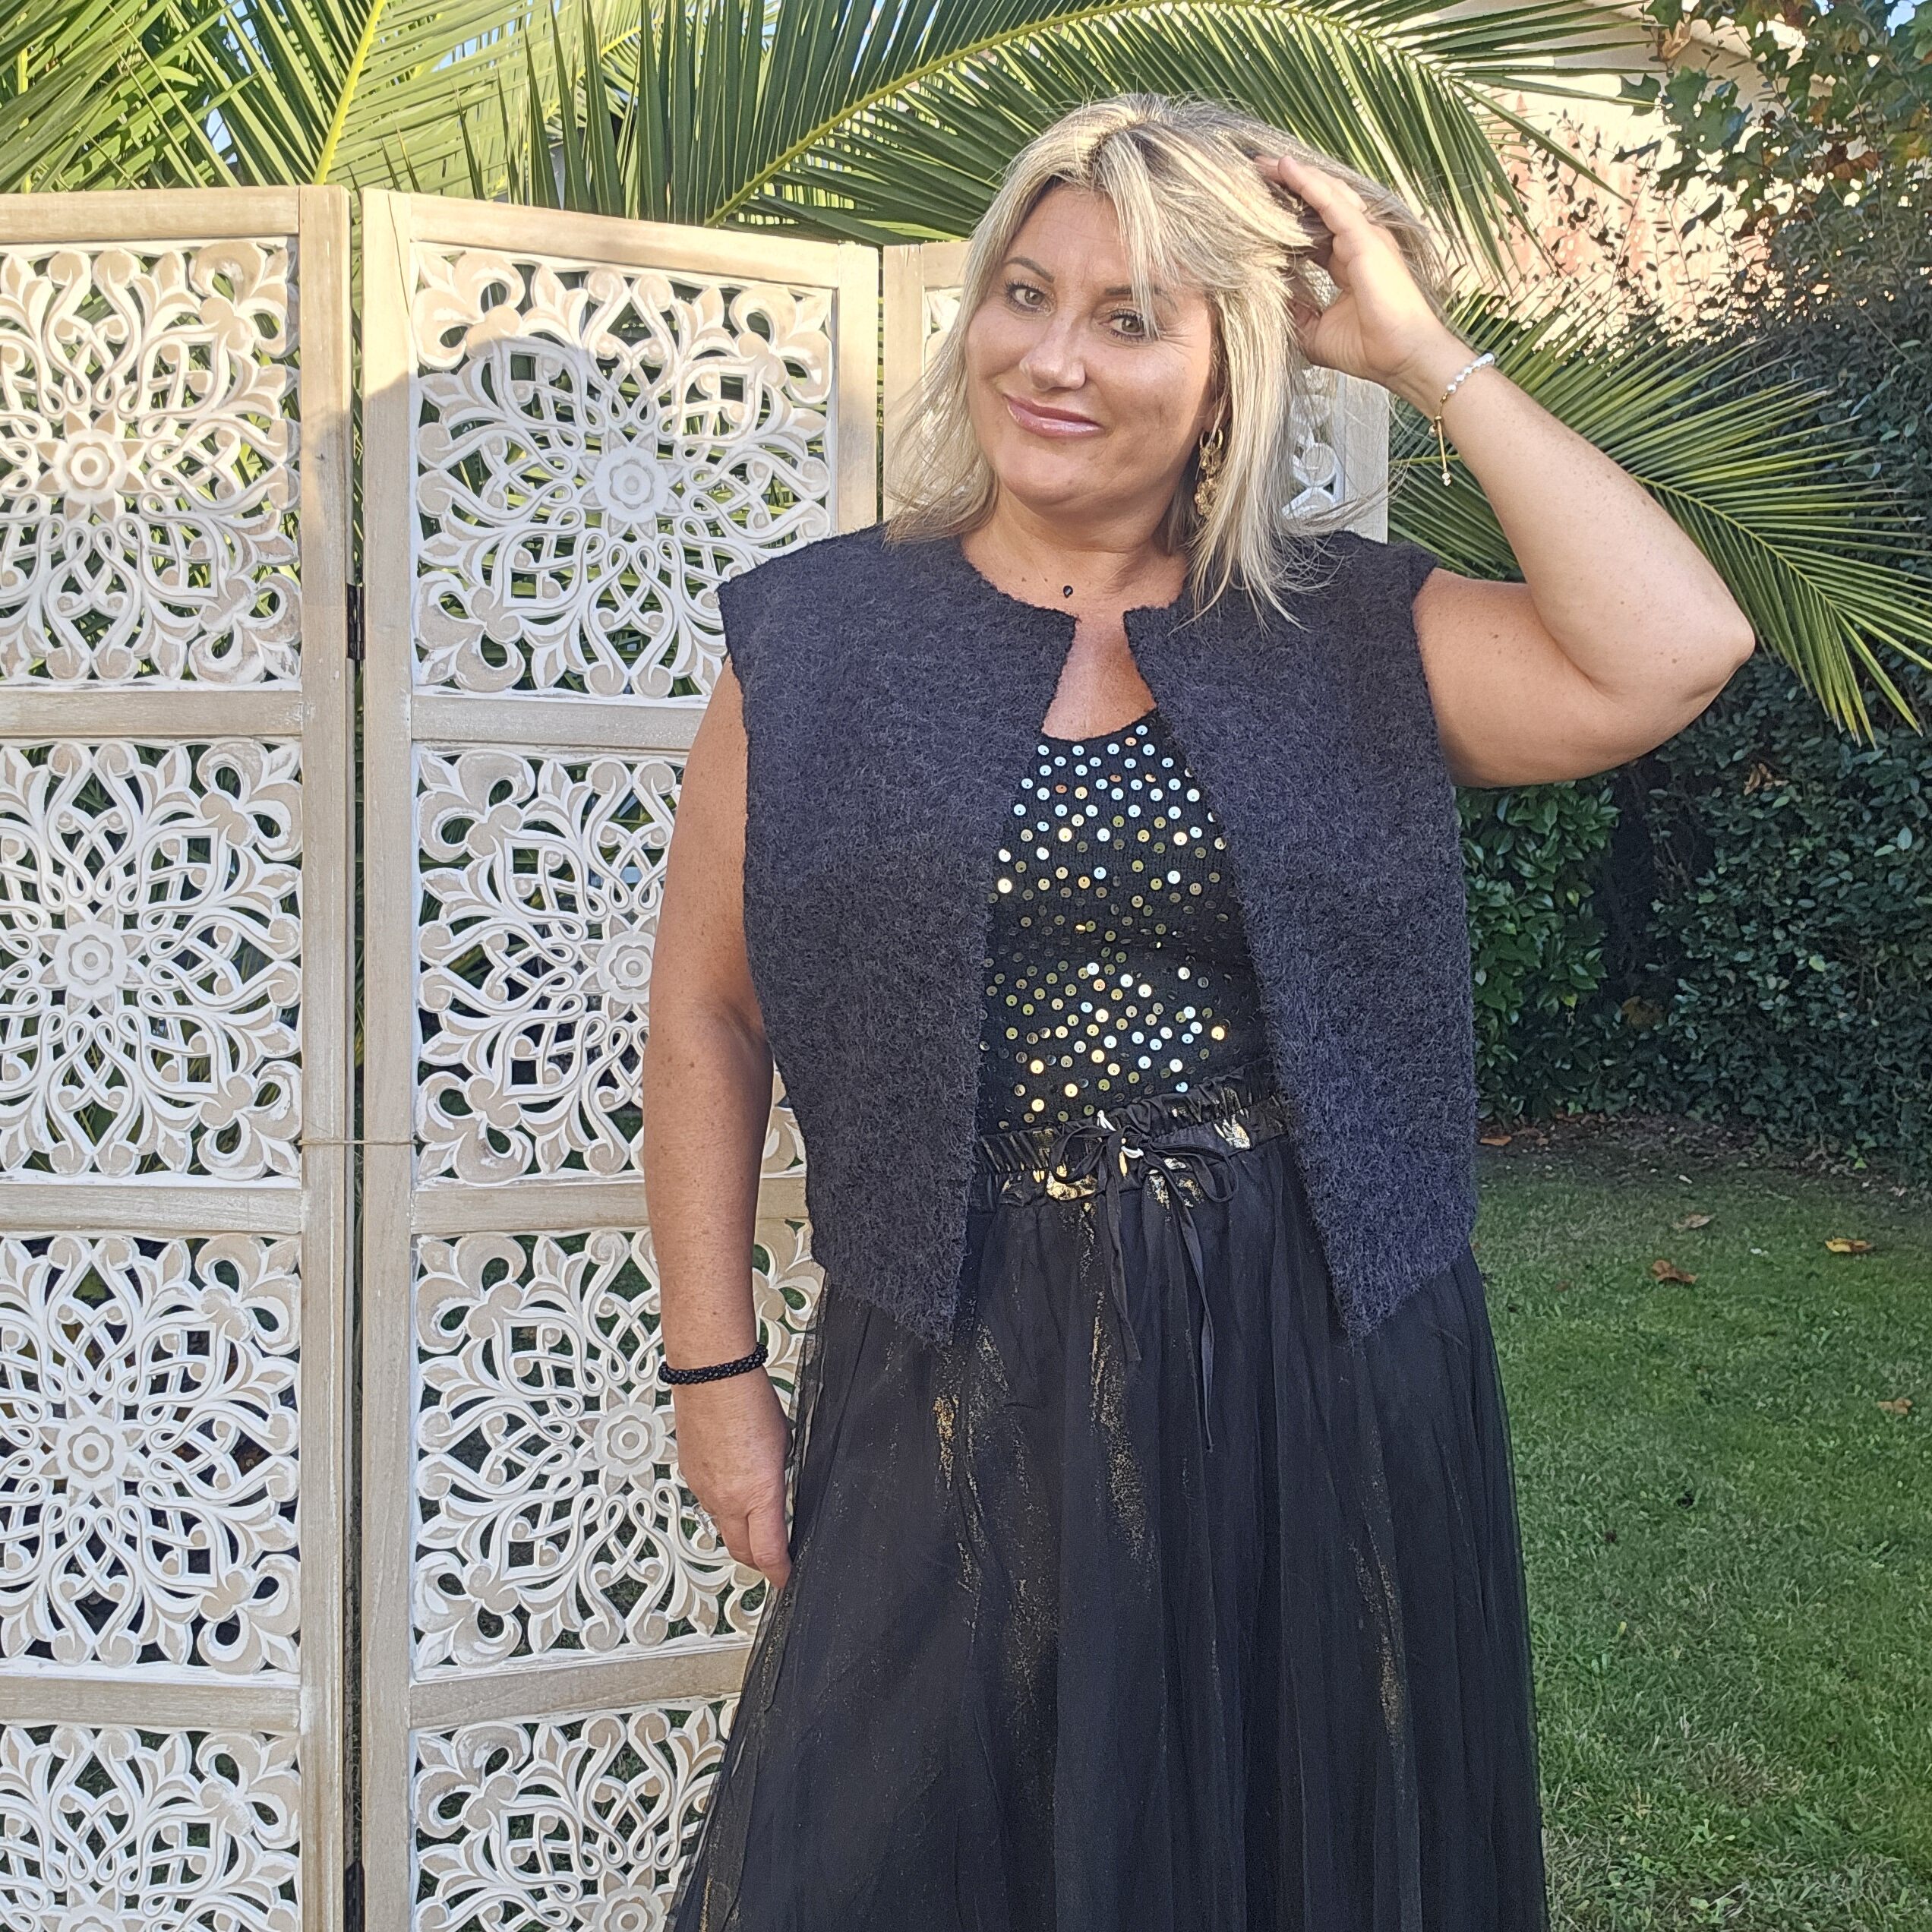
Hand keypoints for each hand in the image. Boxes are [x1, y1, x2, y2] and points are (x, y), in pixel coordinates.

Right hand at [672, 1368, 793, 1588]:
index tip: (787, 1577)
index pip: (769, 1553)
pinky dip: (722, 1503)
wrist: (711, 1377)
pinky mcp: (689, 1476)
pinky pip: (708, 1501)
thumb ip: (779, 1477)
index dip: (780, 1573)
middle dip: (758, 1561)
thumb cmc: (749, 1401)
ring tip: (754, 1517)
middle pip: (741, 1552)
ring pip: (722, 1526)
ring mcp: (704, 1490)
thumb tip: (777, 1490)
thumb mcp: (784, 1444)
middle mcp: (726, 1499)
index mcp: (757, 1494)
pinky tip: (732, 1482)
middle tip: (772, 1560)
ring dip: (739, 1529)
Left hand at [1259, 151, 1467, 405]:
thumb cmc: (1370, 350)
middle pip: (1318, 205)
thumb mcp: (1315, 330)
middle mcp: (1359, 242)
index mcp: (1349, 261)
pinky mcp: (1366, 239)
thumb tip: (1268, 295)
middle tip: (1254, 173)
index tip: (1255, 210)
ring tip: (1263, 164)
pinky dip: (1309, 184)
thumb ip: (1295, 309)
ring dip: (1294, 177)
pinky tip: (1287, 169)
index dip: (1286, 218)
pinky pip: (1333, 203)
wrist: (1405, 359)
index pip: (1312, 230)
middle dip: (1287, 188)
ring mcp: (1365, 237)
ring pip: (1325, 195)